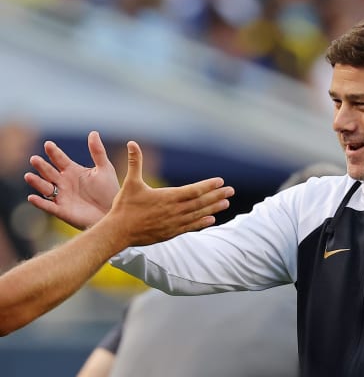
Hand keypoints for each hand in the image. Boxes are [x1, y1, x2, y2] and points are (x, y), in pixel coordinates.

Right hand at [25, 131, 119, 228]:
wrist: (113, 212)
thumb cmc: (109, 191)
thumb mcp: (105, 169)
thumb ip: (98, 152)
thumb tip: (93, 132)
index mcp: (72, 171)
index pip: (60, 159)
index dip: (54, 152)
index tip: (48, 144)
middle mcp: (63, 182)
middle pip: (49, 172)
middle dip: (42, 166)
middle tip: (35, 159)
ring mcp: (61, 196)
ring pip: (45, 187)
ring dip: (36, 182)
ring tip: (29, 176)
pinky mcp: (61, 210)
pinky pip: (48, 206)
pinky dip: (39, 202)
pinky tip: (32, 197)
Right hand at [105, 140, 234, 246]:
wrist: (118, 232)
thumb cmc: (124, 207)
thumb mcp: (130, 182)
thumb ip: (135, 162)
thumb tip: (132, 143)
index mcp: (167, 197)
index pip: (193, 190)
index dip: (208, 186)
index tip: (220, 181)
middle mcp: (174, 210)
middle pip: (201, 202)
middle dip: (217, 195)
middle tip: (231, 191)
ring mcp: (174, 223)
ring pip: (198, 214)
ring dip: (213, 208)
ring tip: (226, 203)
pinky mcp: (171, 232)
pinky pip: (191, 227)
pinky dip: (202, 223)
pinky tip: (212, 220)